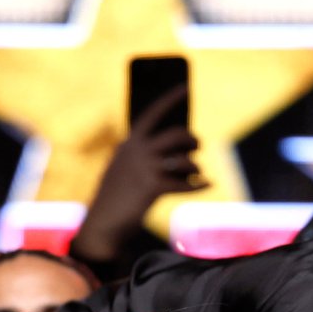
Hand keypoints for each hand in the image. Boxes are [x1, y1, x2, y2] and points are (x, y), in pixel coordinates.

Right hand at [73, 85, 206, 261]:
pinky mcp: (153, 187)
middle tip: (198, 146)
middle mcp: (137, 151)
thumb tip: (178, 151)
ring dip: (196, 167)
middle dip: (192, 139)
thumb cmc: (115, 198)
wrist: (103, 223)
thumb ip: (142, 156)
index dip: (170, 99)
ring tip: (198, 172)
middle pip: (176, 135)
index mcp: (129, 144)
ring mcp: (145, 168)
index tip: (186, 88)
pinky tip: (208, 185)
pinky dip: (199, 185)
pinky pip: (185, 184)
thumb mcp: (123, 170)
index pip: (152, 114)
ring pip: (184, 160)